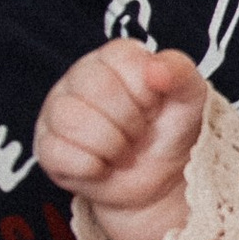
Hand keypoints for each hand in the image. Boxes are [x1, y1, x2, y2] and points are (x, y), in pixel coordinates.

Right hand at [33, 43, 208, 239]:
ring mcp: (58, 111)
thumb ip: (180, 72)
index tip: (154, 107)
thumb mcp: (190, 97)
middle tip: (138, 133)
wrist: (161, 181)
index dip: (144, 91)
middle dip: (128, 120)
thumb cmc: (171, 131)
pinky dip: (91, 167)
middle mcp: (80, 76)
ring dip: (110, 144)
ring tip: (122, 151)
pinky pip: (58, 152)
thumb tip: (155, 68)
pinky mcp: (47, 147)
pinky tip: (103, 166)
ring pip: (70, 118)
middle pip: (93, 85)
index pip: (120, 58)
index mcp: (114, 58)